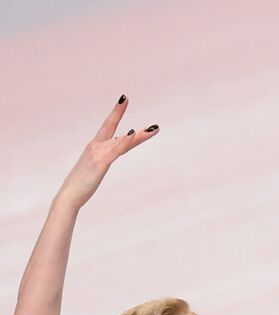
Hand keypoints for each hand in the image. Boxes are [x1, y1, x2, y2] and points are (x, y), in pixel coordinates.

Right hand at [55, 96, 158, 210]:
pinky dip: (124, 141)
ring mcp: (98, 153)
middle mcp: (96, 146)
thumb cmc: (82, 183)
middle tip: (133, 103)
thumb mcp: (95, 167)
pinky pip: (115, 150)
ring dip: (139, 135)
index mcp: (94, 146)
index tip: (124, 100)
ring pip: (123, 141)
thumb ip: (102, 158)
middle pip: (118, 132)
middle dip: (127, 118)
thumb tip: (109, 153)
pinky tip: (132, 133)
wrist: (69, 195)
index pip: (109, 126)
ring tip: (154, 129)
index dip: (116, 113)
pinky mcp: (101, 163)